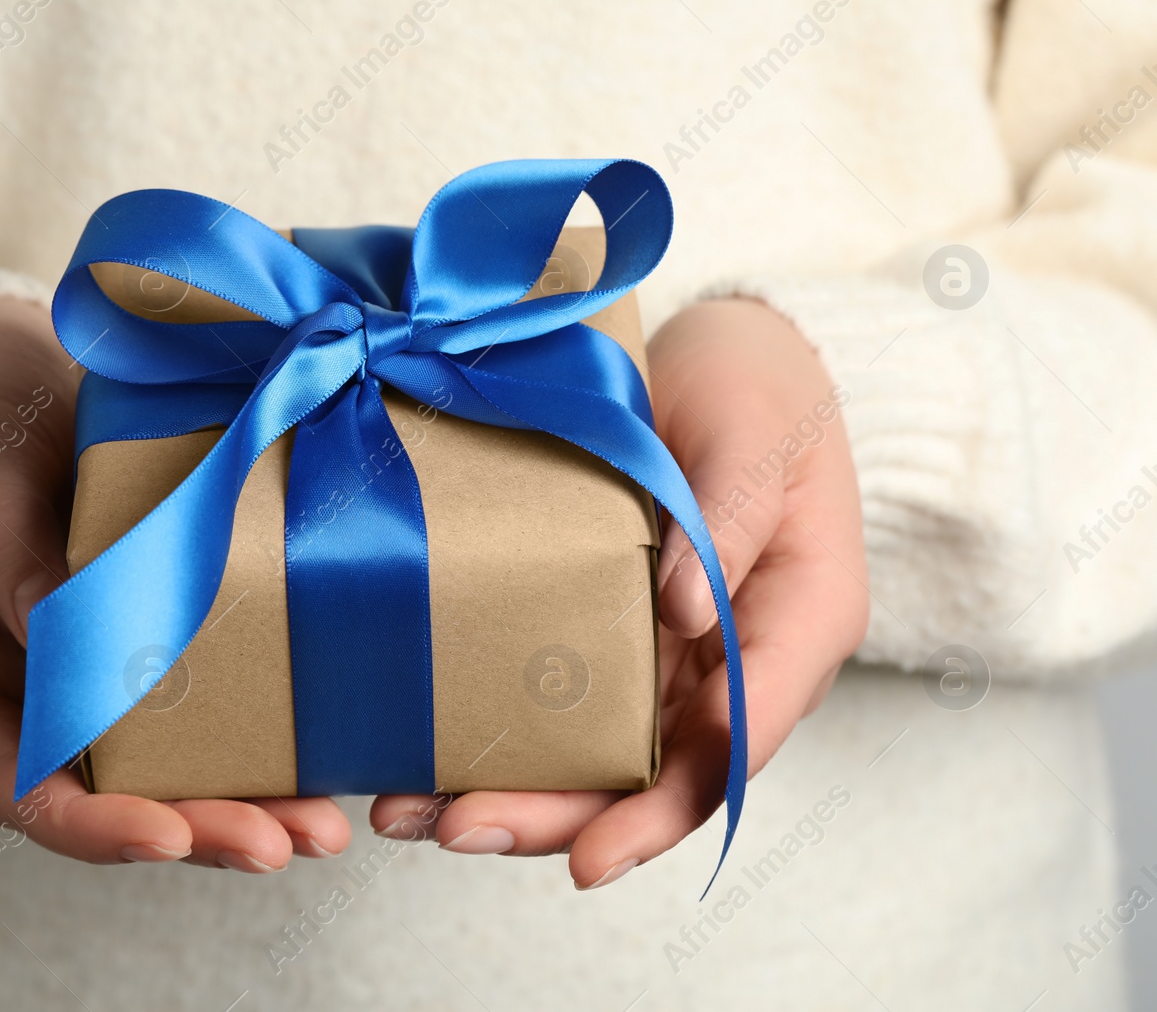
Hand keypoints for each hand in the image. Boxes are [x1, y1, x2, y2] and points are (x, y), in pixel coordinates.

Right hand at [0, 299, 350, 870]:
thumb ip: (17, 558)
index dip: (89, 825)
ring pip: (143, 769)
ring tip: (322, 823)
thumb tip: (73, 642)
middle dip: (191, 830)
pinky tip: (308, 751)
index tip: (172, 837)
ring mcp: (60, 674)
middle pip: (91, 796)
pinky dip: (236, 737)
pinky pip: (175, 709)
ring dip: (230, 800)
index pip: (9, 782)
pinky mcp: (117, 642)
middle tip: (288, 842)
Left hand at [370, 298, 868, 888]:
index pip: (742, 739)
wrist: (721, 358)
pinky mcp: (618, 639)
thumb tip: (680, 610)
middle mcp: (738, 662)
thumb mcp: (754, 430)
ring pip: (605, 758)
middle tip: (459, 832)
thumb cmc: (757, 386)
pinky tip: (424, 755)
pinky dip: (503, 737)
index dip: (667, 809)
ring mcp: (675, 658)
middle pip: (660, 775)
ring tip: (413, 815)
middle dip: (561, 819)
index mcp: (801, 622)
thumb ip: (728, 515)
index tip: (591, 856)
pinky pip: (566, 705)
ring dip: (516, 796)